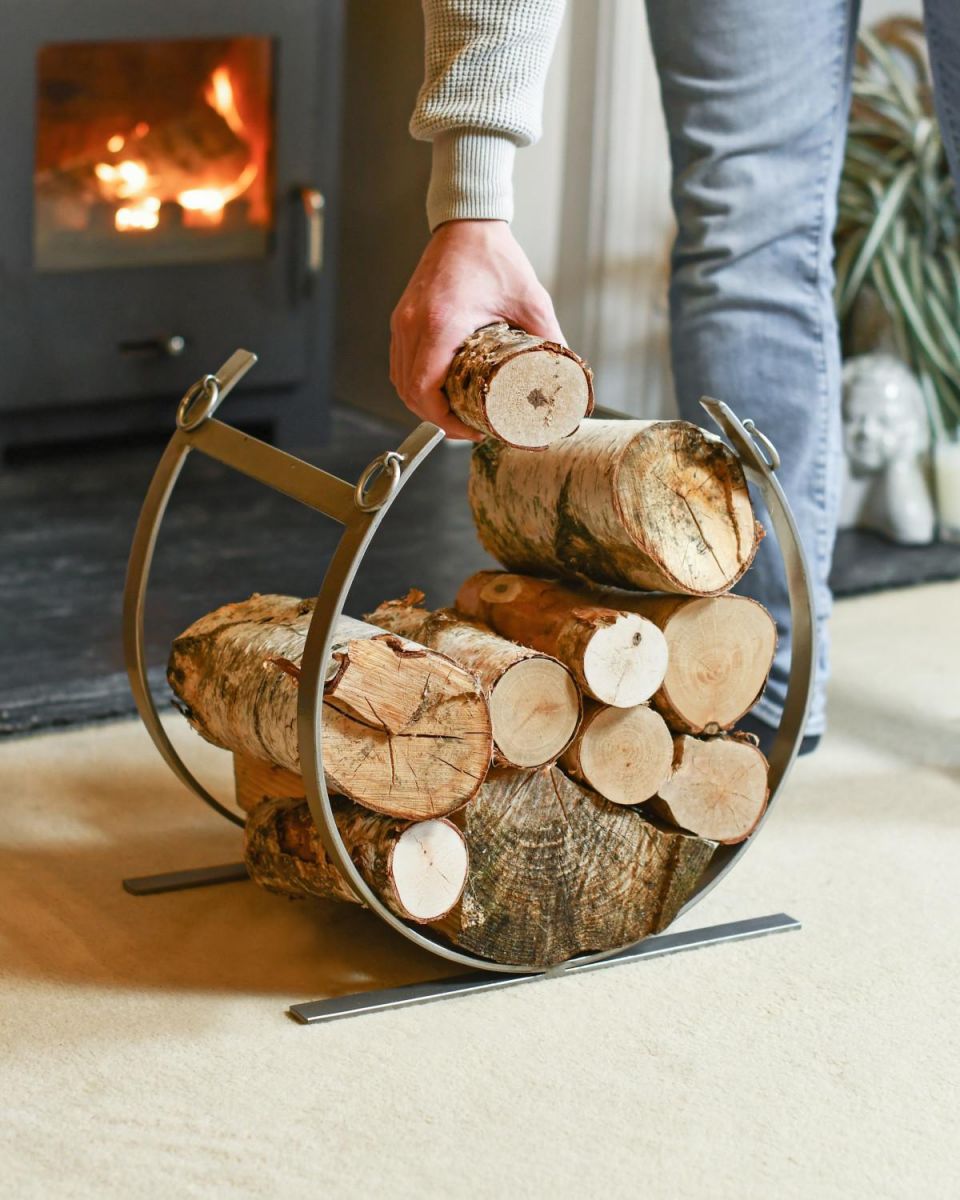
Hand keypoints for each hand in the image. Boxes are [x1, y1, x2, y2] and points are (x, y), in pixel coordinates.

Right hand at [390, 219, 562, 438]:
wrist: (467, 222)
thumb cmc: (493, 255)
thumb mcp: (531, 300)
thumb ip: (550, 338)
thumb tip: (565, 373)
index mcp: (441, 324)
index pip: (424, 389)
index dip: (444, 419)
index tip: (470, 428)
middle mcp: (414, 324)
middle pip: (408, 392)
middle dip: (436, 418)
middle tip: (467, 426)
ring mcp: (403, 321)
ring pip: (399, 380)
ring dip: (423, 403)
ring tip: (454, 412)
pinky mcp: (402, 318)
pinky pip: (399, 362)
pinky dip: (414, 383)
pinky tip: (438, 389)